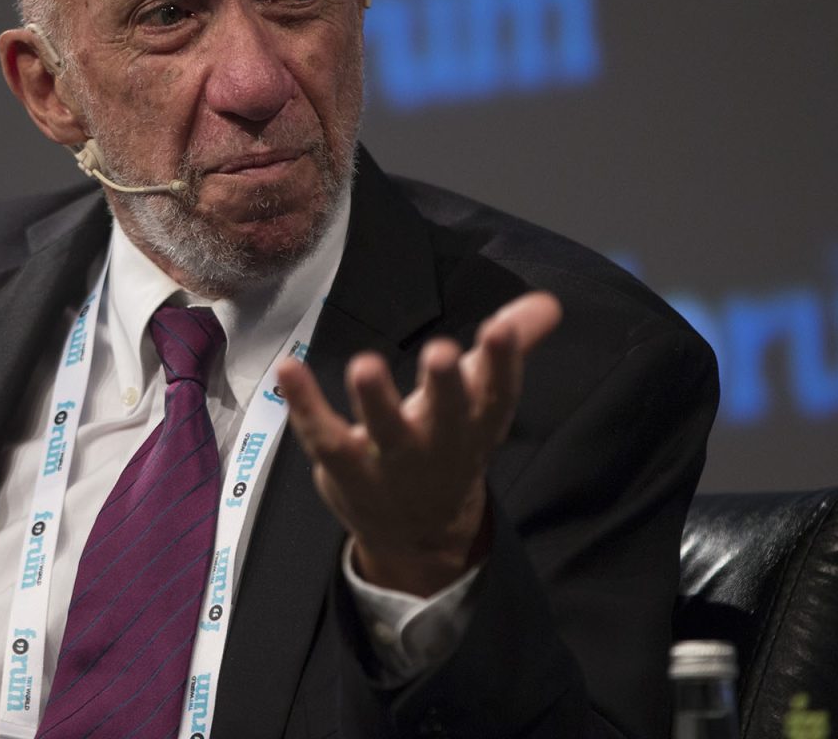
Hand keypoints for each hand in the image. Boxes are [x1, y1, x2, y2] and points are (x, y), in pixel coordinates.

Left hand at [277, 291, 561, 595]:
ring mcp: (389, 464)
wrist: (420, 534)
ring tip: (365, 364)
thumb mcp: (484, 401)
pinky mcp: (344, 468)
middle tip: (441, 353)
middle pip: (445, 418)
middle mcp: (438, 446)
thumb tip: (548, 302)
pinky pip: (324, 438)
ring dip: (375, 401)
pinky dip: (306, 406)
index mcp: (477, 425)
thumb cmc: (452, 445)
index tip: (500, 330)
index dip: (503, 364)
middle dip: (444, 387)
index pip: (497, 395)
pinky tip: (289, 369)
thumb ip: (511, 345)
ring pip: (384, 433)